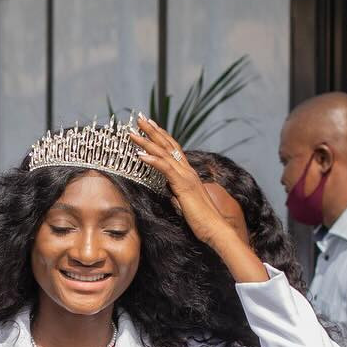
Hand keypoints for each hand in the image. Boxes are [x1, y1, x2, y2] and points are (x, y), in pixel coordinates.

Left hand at [128, 116, 255, 250]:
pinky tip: (140, 154)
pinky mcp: (183, 185)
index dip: (161, 136)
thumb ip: (176, 193)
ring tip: (133, 132)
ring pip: (164, 153)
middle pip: (168, 145)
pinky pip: (165, 168)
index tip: (149, 126)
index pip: (173, 149)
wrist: (214, 228)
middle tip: (139, 118)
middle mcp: (187, 170)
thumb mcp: (183, 203)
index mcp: (187, 173)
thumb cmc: (200, 220)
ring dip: (147, 141)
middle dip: (152, 130)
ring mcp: (186, 176)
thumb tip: (168, 191)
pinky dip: (152, 159)